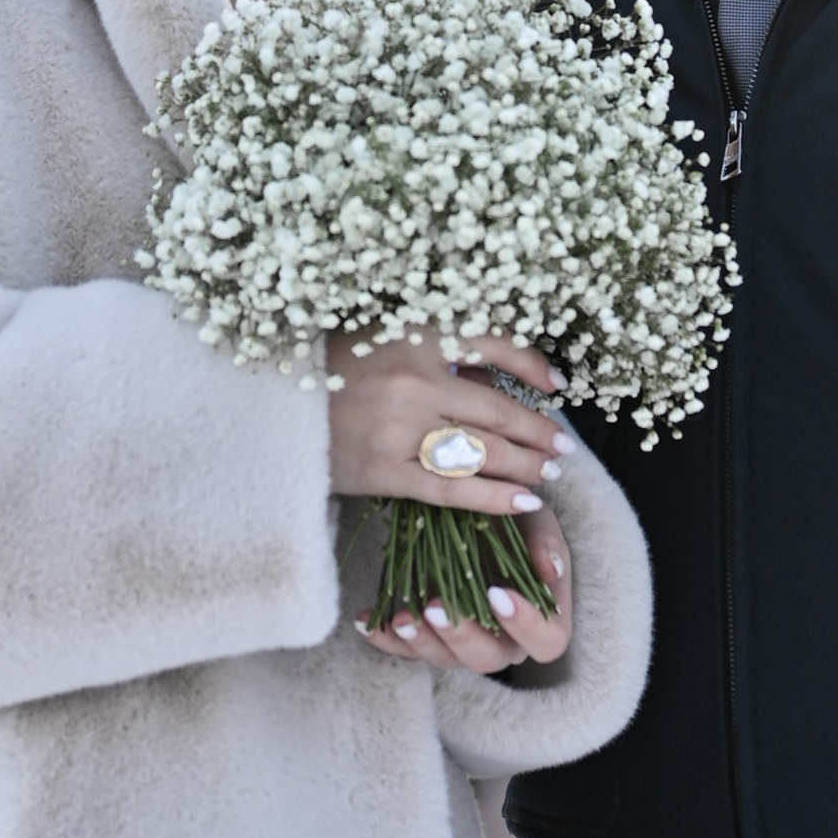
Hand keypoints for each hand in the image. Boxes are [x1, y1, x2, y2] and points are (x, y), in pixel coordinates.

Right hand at [325, 329, 572, 515]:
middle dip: (537, 431)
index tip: (557, 385)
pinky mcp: (386, 470)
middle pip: (497, 410)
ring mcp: (401, 428)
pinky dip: (494, 497)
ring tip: (548, 473)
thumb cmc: (332, 370)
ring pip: (482, 451)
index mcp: (416, 335)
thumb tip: (503, 380)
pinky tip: (523, 502)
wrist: (274, 410)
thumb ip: (440, 355)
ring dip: (524, 464)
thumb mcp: (385, 338)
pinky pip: (452, 488)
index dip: (532, 366)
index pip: (493, 345)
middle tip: (563, 446)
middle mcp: (414, 380)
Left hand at [358, 506, 572, 677]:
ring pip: (445, 660)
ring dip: (421, 641)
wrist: (476, 511)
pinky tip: (366, 620)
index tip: (498, 594)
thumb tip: (550, 571)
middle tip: (435, 608)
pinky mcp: (428, 636)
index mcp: (541, 619)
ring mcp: (463, 642)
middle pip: (489, 660)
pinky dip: (385, 637)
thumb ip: (545, 543)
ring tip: (401, 618)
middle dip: (460, 637)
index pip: (547, 642)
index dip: (526, 626)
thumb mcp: (535, 519)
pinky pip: (406, 651)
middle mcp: (504, 641)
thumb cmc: (514, 517)